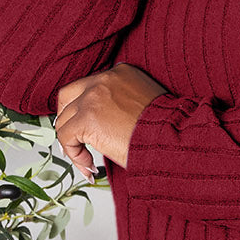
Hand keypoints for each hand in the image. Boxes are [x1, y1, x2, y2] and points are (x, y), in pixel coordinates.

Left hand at [54, 63, 169, 179]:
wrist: (174, 138)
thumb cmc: (167, 129)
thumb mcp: (146, 104)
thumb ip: (122, 104)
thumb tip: (108, 123)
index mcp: (121, 73)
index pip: (90, 86)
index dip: (84, 109)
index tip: (88, 129)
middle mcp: (104, 80)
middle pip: (68, 97)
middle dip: (66, 119)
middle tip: (72, 139)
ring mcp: (93, 98)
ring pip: (64, 121)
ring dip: (73, 144)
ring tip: (88, 162)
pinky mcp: (87, 119)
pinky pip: (66, 138)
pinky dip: (75, 155)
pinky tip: (90, 166)